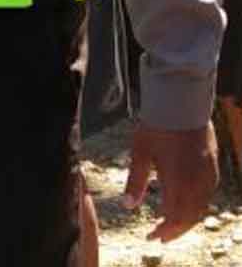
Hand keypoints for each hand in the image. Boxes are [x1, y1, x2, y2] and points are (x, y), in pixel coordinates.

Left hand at [123, 122, 217, 241]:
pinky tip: (183, 205)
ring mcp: (208, 176)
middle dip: (174, 230)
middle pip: (189, 217)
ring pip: (200, 208)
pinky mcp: (213, 169)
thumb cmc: (157, 127)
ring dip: (185, 219)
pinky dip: (194, 206)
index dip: (163, 231)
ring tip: (169, 225)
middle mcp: (197, 183)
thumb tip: (127, 206)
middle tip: (160, 237)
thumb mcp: (140, 153)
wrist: (182, 104)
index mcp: (178, 182)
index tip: (151, 238)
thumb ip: (135, 182)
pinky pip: (206, 196)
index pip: (174, 218)